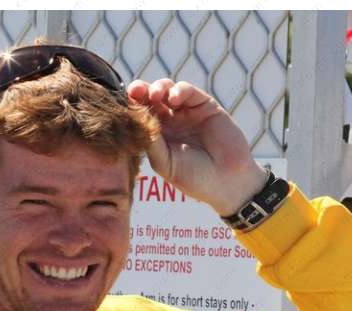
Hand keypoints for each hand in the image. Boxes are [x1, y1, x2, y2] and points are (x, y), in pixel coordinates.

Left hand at [128, 79, 268, 215]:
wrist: (227, 181)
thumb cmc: (195, 178)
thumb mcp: (167, 164)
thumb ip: (152, 144)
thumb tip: (137, 120)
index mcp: (157, 136)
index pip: (139, 116)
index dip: (131, 107)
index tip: (123, 104)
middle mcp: (170, 122)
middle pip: (149, 99)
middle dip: (140, 91)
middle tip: (135, 91)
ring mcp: (187, 113)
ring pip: (167, 90)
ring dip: (157, 88)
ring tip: (154, 95)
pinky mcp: (205, 106)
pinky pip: (188, 91)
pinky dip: (179, 90)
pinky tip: (173, 100)